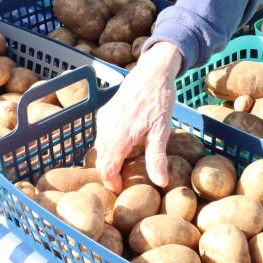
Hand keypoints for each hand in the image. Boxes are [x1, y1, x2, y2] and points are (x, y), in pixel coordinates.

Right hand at [95, 42, 182, 192]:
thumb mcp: (161, 130)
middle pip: (101, 160)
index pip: (106, 168)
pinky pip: (101, 136)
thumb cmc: (159, 100)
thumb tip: (159, 183)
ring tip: (125, 167)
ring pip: (100, 148)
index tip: (122, 190)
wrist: (151, 72)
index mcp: (118, 136)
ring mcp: (103, 119)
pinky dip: (109, 146)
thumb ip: (156, 157)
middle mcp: (106, 129)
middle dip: (110, 173)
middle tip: (124, 182)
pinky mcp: (105, 112)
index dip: (112, 182)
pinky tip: (123, 147)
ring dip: (109, 160)